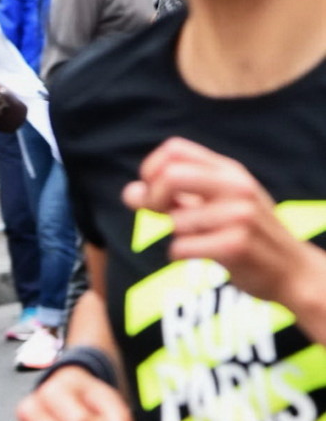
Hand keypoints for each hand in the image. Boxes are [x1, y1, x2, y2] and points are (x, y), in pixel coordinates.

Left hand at [123, 138, 304, 301]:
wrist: (291, 271)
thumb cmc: (245, 236)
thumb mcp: (214, 207)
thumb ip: (172, 198)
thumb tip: (130, 192)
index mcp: (229, 170)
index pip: (174, 149)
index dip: (151, 171)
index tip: (153, 193)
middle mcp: (236, 186)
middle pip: (170, 175)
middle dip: (153, 198)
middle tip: (161, 216)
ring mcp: (239, 215)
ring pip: (175, 220)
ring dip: (175, 234)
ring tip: (197, 241)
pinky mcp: (236, 245)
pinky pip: (181, 247)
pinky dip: (178, 254)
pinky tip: (197, 255)